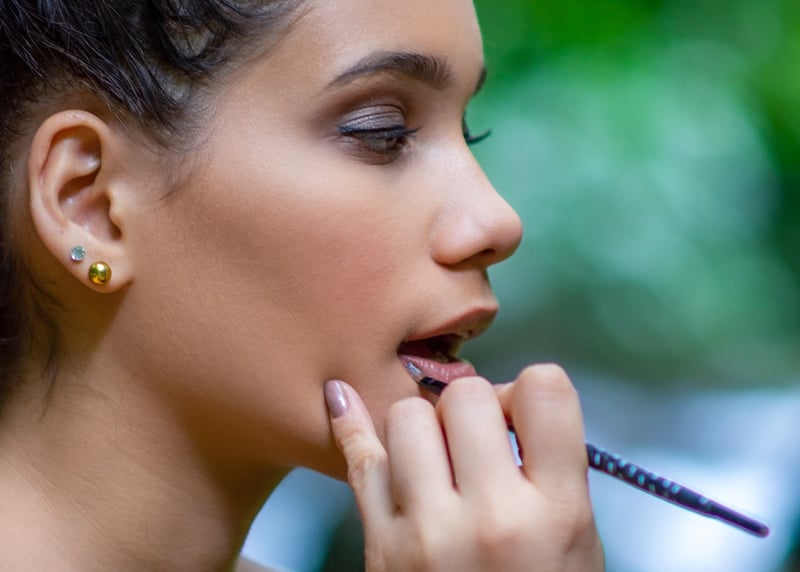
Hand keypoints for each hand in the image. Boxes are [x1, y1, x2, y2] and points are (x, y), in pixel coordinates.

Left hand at [324, 364, 604, 570]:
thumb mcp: (577, 544)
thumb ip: (551, 469)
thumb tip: (508, 398)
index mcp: (557, 513)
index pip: (545, 390)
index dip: (531, 392)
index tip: (522, 416)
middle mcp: (491, 518)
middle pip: (465, 397)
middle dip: (473, 409)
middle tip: (476, 442)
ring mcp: (428, 532)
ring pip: (408, 416)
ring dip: (424, 426)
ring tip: (437, 457)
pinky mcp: (382, 547)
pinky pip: (358, 461)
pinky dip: (349, 424)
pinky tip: (341, 398)